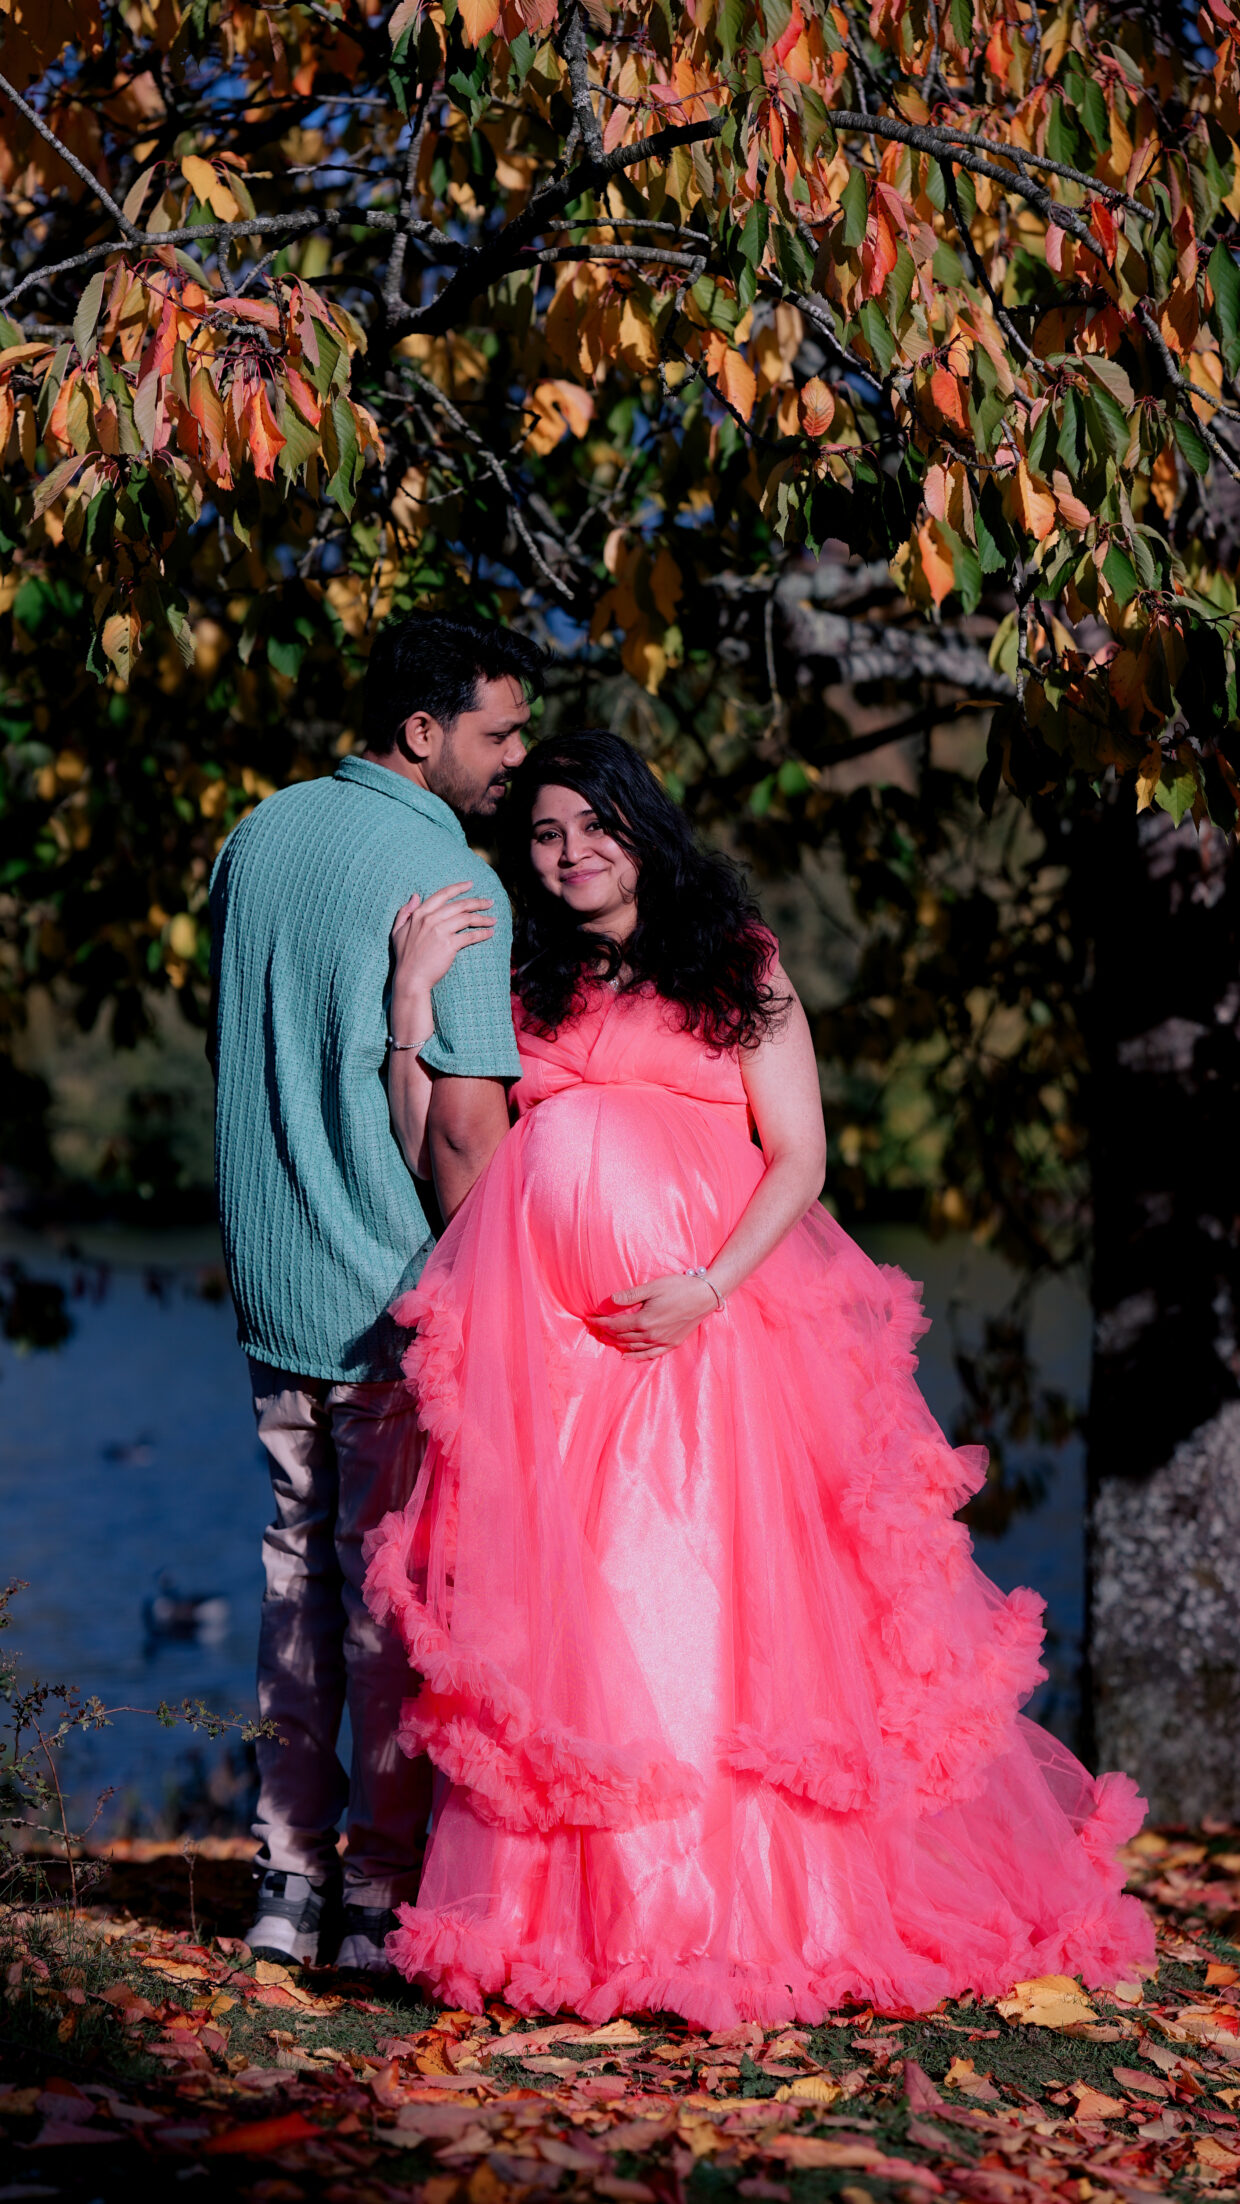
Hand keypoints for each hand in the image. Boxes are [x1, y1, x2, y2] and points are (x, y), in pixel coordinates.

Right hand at [391, 882, 495, 997]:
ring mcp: (440, 931)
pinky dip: (482, 934)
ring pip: (468, 919)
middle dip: (478, 902)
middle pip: (460, 905)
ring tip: (493, 920)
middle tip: (490, 902)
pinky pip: (470, 936)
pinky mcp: (449, 945)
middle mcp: (431, 919)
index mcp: (419, 914)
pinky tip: (490, 933)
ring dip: (483, 918)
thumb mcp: (397, 931)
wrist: (410, 978)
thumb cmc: (404, 957)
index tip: (471, 884)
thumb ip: (405, 912)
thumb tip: (415, 896)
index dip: (458, 888)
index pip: (442, 895)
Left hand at [591, 1272, 717, 1358]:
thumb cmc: (679, 1287)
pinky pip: (650, 1355)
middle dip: (606, 1333)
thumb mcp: (653, 1287)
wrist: (705, 1296)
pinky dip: (636, 1357)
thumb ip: (631, 1295)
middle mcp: (651, 1335)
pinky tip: (626, 1356)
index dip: (601, 1323)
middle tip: (594, 1329)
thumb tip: (611, 1300)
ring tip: (606, 1339)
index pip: (615, 1325)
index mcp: (644, 1321)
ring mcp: (661, 1341)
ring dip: (617, 1344)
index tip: (590, 1319)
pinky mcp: (671, 1344)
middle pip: (622, 1337)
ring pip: (633, 1347)